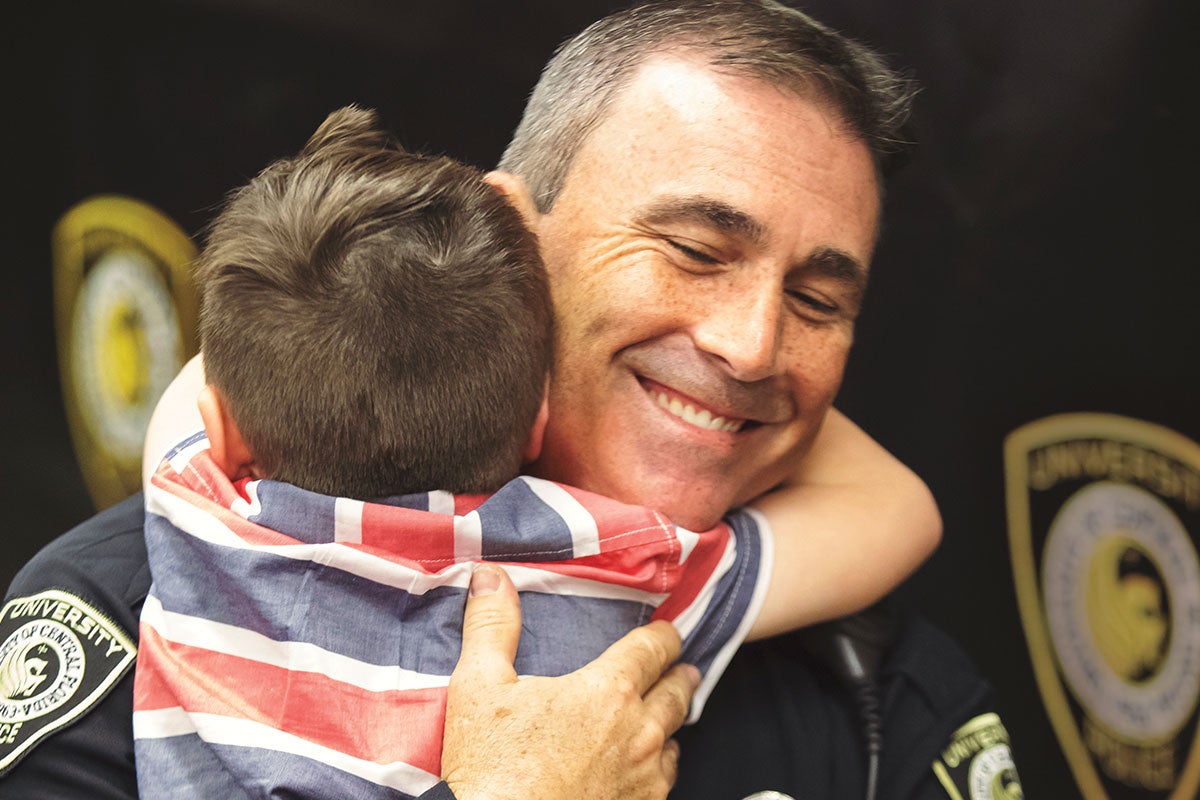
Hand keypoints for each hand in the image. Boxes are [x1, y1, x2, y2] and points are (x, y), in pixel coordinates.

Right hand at [442, 563, 698, 799]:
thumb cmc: (491, 768)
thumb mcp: (479, 686)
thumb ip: (492, 625)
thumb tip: (489, 575)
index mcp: (607, 691)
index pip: (651, 649)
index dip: (662, 636)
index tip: (668, 632)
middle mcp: (638, 732)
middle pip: (675, 694)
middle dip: (680, 677)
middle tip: (685, 670)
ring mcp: (643, 778)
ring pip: (673, 741)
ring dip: (671, 724)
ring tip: (669, 717)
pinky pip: (663, 783)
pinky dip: (660, 768)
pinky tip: (649, 768)